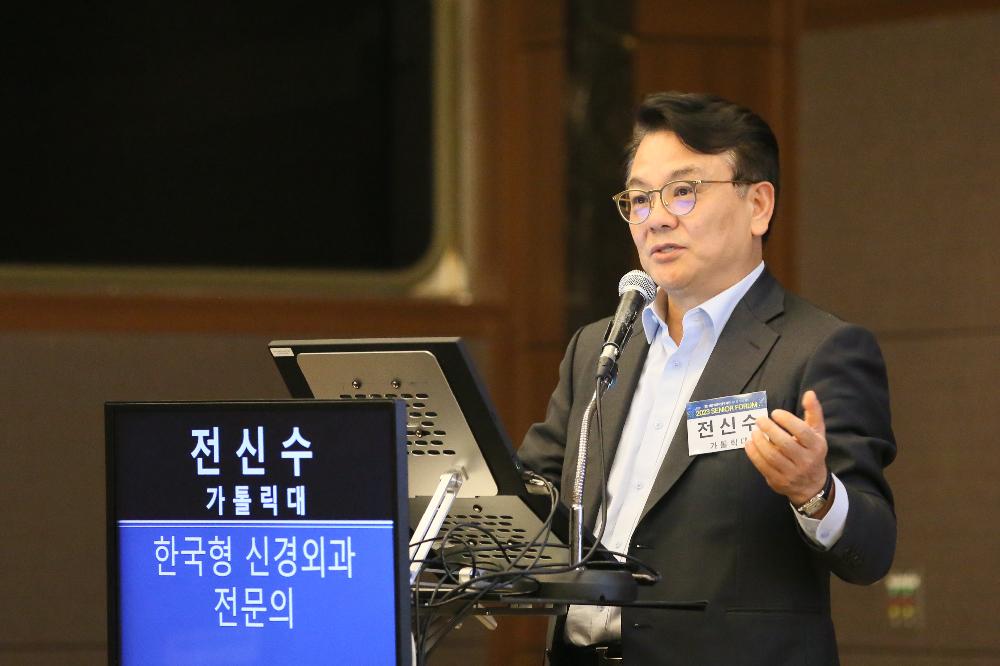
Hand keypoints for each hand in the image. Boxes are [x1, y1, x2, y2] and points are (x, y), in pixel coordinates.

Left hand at [745, 390, 829, 510]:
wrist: (812, 486)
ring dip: (759, 441)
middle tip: (759, 419)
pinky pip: (763, 466)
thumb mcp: (817, 433)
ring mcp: (792, 473)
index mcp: (816, 447)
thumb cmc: (812, 452)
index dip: (787, 420)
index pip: (802, 432)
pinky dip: (753, 453)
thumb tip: (809, 393)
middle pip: (785, 443)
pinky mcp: (779, 481)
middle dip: (769, 429)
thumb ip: (813, 413)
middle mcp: (806, 460)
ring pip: (772, 456)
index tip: (775, 412)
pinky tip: (749, 443)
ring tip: (754, 431)